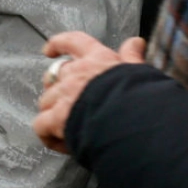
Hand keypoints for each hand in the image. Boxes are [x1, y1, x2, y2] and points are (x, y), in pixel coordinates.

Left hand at [33, 31, 144, 153]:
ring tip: (71, 130)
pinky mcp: (56, 118)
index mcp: (98, 60)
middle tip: (67, 105)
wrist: (140, 124)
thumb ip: (132, 57)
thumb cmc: (145, 100)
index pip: (73, 42)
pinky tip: (64, 145)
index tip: (49, 50)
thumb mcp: (141, 73)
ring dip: (53, 115)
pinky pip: (41, 126)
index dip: (58, 44)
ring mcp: (64, 95)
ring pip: (46, 101)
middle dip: (56, 90)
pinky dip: (49, 136)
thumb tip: (135, 42)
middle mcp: (77, 74)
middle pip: (54, 77)